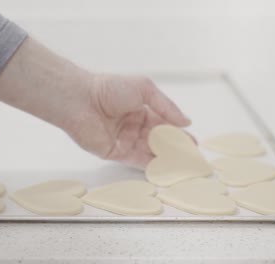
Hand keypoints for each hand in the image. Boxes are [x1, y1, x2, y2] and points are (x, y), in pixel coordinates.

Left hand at [65, 74, 190, 167]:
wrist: (81, 99)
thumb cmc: (110, 89)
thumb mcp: (145, 89)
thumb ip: (166, 106)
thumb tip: (186, 121)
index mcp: (140, 109)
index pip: (164, 124)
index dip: (178, 133)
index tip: (193, 144)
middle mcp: (133, 126)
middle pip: (158, 140)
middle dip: (175, 149)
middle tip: (192, 158)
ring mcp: (125, 140)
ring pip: (149, 152)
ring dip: (166, 159)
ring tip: (184, 166)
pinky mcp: (115, 153)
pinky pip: (136, 160)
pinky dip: (151, 165)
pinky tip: (165, 169)